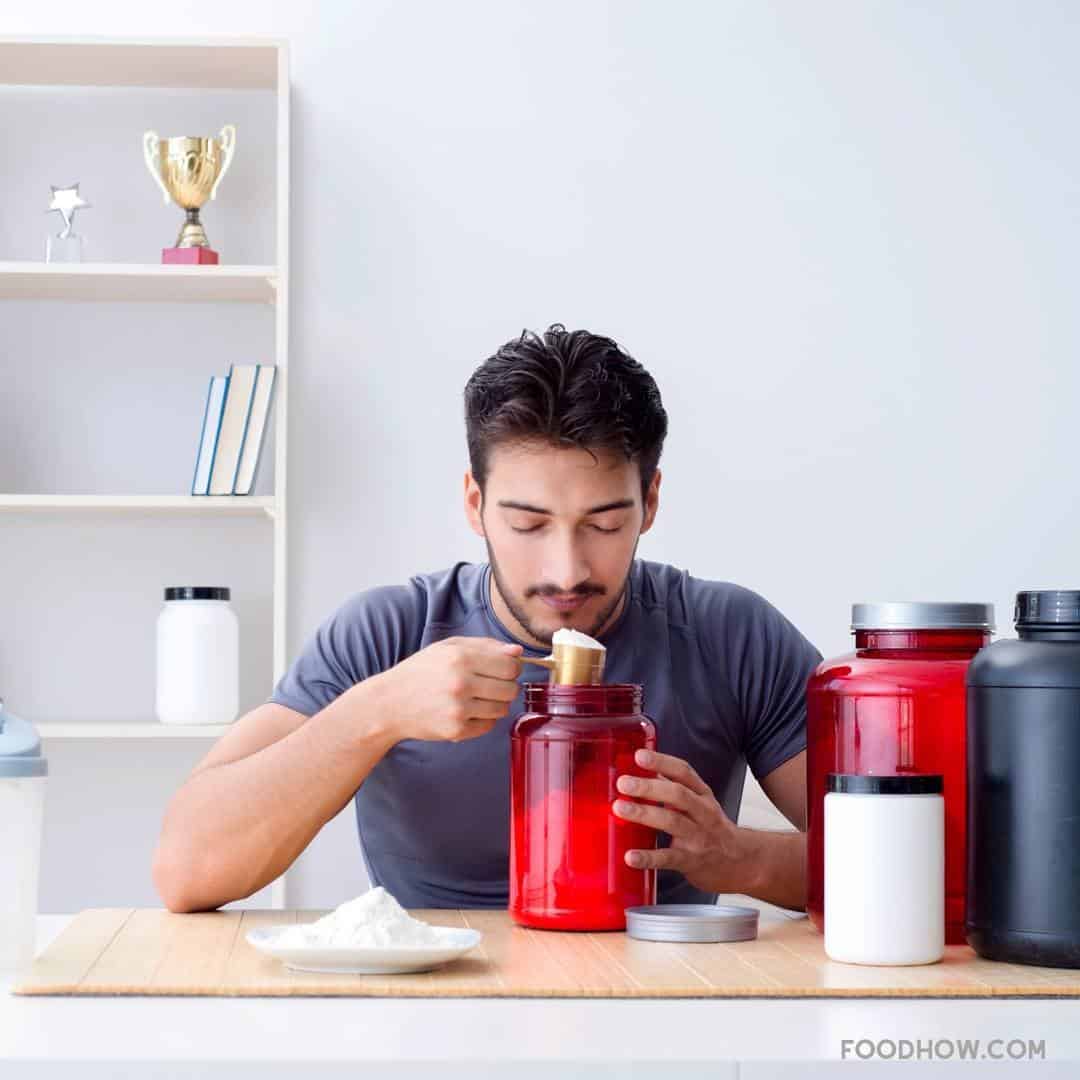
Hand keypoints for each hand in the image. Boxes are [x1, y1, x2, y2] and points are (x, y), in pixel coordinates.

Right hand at [374, 636, 523, 742]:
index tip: (505, 669)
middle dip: (506, 686)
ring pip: (503, 709)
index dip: (513, 668)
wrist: (390, 703)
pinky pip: (489, 725)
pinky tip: (468, 711)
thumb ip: (485, 645)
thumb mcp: (449, 648)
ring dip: (496, 703)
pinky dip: (483, 719)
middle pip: (510, 689)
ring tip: (478, 697)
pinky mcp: (456, 730)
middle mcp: (461, 684)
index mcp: (461, 658)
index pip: (510, 666)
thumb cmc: (421, 671)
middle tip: (490, 684)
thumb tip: (517, 651)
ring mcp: (459, 709)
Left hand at [612, 748, 747, 893]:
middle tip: (623, 783)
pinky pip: (668, 858)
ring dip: (645, 814)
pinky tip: (630, 856)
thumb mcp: (700, 802)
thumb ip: (674, 787)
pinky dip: (648, 857)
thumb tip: (643, 771)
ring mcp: (698, 837)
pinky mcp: (691, 861)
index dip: (661, 762)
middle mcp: (703, 813)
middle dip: (649, 787)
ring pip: (672, 822)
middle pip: (678, 795)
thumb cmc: (713, 829)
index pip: (683, 772)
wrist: (742, 863)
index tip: (639, 756)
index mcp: (702, 795)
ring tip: (620, 809)